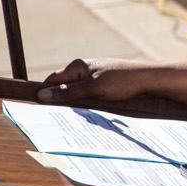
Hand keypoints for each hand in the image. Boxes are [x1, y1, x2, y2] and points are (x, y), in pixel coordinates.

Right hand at [39, 57, 186, 107]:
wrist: (150, 79)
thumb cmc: (123, 81)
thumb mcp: (93, 88)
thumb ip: (68, 93)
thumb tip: (42, 95)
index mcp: (77, 66)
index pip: (51, 80)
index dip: (44, 94)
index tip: (35, 109)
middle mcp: (84, 70)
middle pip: (63, 88)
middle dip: (59, 102)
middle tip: (54, 118)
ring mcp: (94, 77)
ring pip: (76, 94)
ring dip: (74, 105)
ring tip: (73, 119)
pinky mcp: (104, 85)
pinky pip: (88, 96)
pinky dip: (86, 105)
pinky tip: (89, 114)